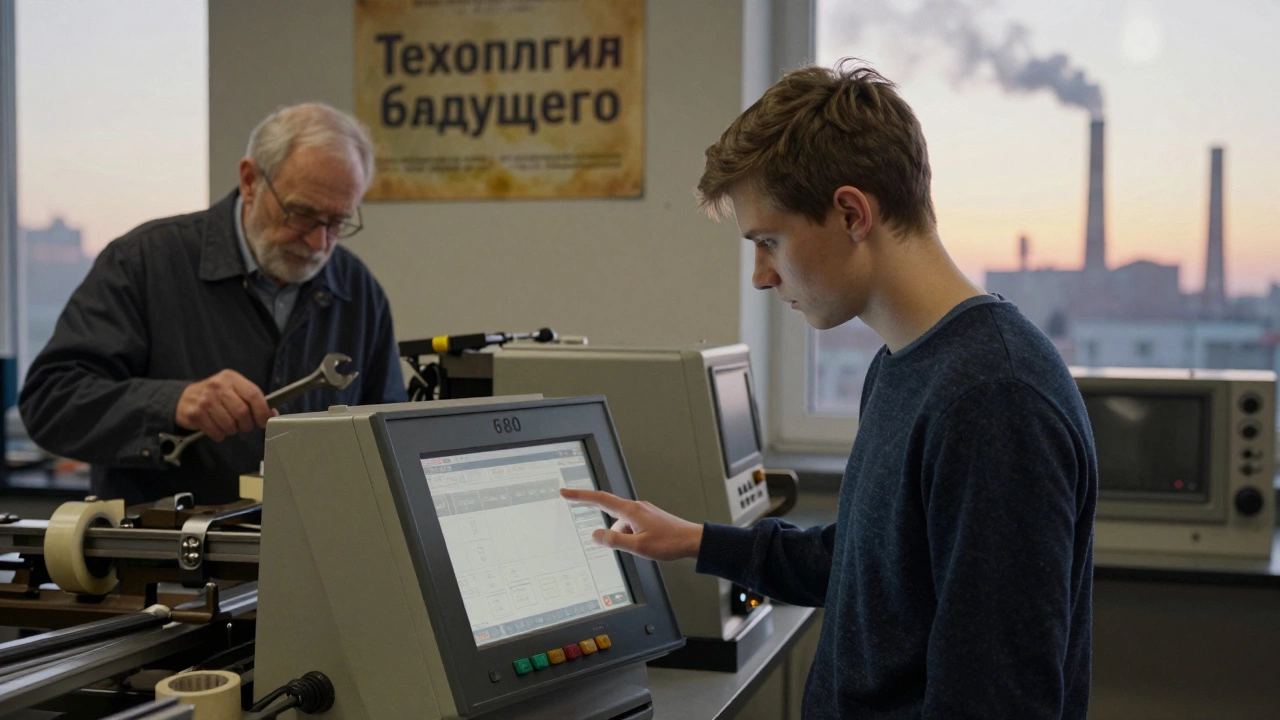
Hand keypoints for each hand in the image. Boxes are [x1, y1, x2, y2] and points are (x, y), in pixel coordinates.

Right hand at [175, 369, 275, 440]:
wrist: (184, 398)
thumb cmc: (216, 395)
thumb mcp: (234, 390)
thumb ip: (253, 400)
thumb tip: (273, 414)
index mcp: (231, 378)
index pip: (253, 394)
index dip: (262, 411)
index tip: (264, 421)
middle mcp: (218, 386)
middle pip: (242, 412)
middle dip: (247, 424)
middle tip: (244, 426)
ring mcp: (205, 400)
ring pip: (229, 425)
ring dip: (233, 430)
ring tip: (229, 425)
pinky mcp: (195, 413)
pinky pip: (216, 432)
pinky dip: (220, 435)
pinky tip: (217, 428)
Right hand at [560, 488, 703, 561]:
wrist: (693, 540)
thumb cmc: (669, 542)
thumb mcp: (638, 546)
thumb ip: (615, 540)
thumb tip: (595, 535)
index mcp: (631, 511)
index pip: (600, 500)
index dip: (580, 496)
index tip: (565, 492)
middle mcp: (636, 508)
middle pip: (609, 509)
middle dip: (596, 514)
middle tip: (580, 511)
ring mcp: (643, 512)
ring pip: (622, 523)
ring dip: (620, 535)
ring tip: (637, 549)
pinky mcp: (649, 519)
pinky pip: (631, 526)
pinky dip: (629, 535)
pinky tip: (640, 547)